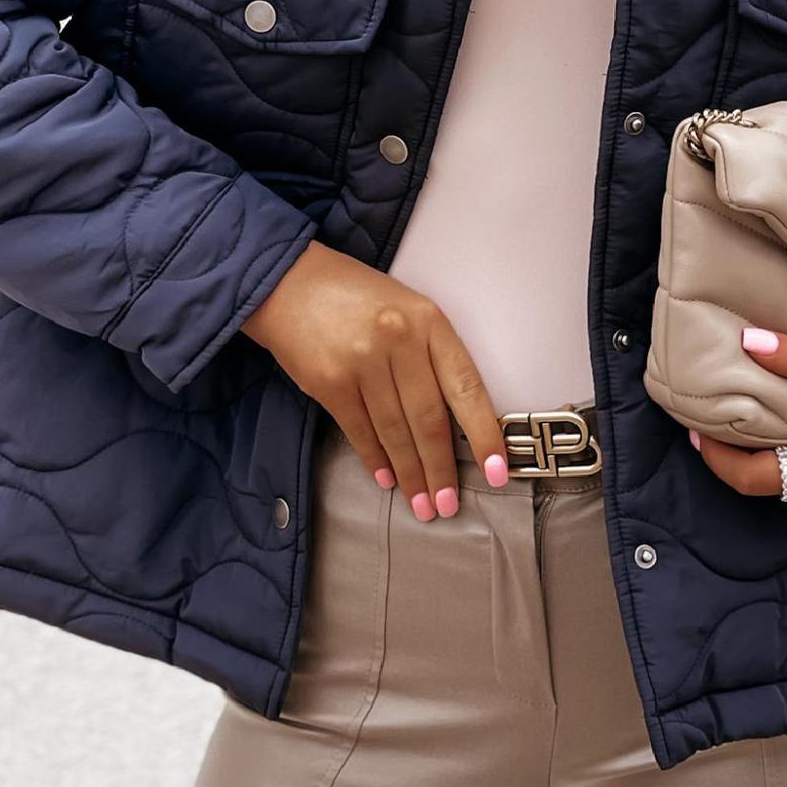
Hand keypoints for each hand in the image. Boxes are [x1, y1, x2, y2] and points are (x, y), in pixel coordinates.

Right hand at [240, 241, 508, 517]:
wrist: (289, 282)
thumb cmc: (356, 298)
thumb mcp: (408, 310)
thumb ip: (432, 356)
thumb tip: (456, 422)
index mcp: (430, 321)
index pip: (467, 387)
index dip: (484, 435)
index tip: (497, 471)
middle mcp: (399, 340)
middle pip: (429, 419)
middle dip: (441, 469)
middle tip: (447, 504)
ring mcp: (362, 361)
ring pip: (395, 431)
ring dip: (410, 473)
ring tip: (421, 503)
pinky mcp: (329, 381)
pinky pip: (360, 430)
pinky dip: (375, 459)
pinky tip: (387, 479)